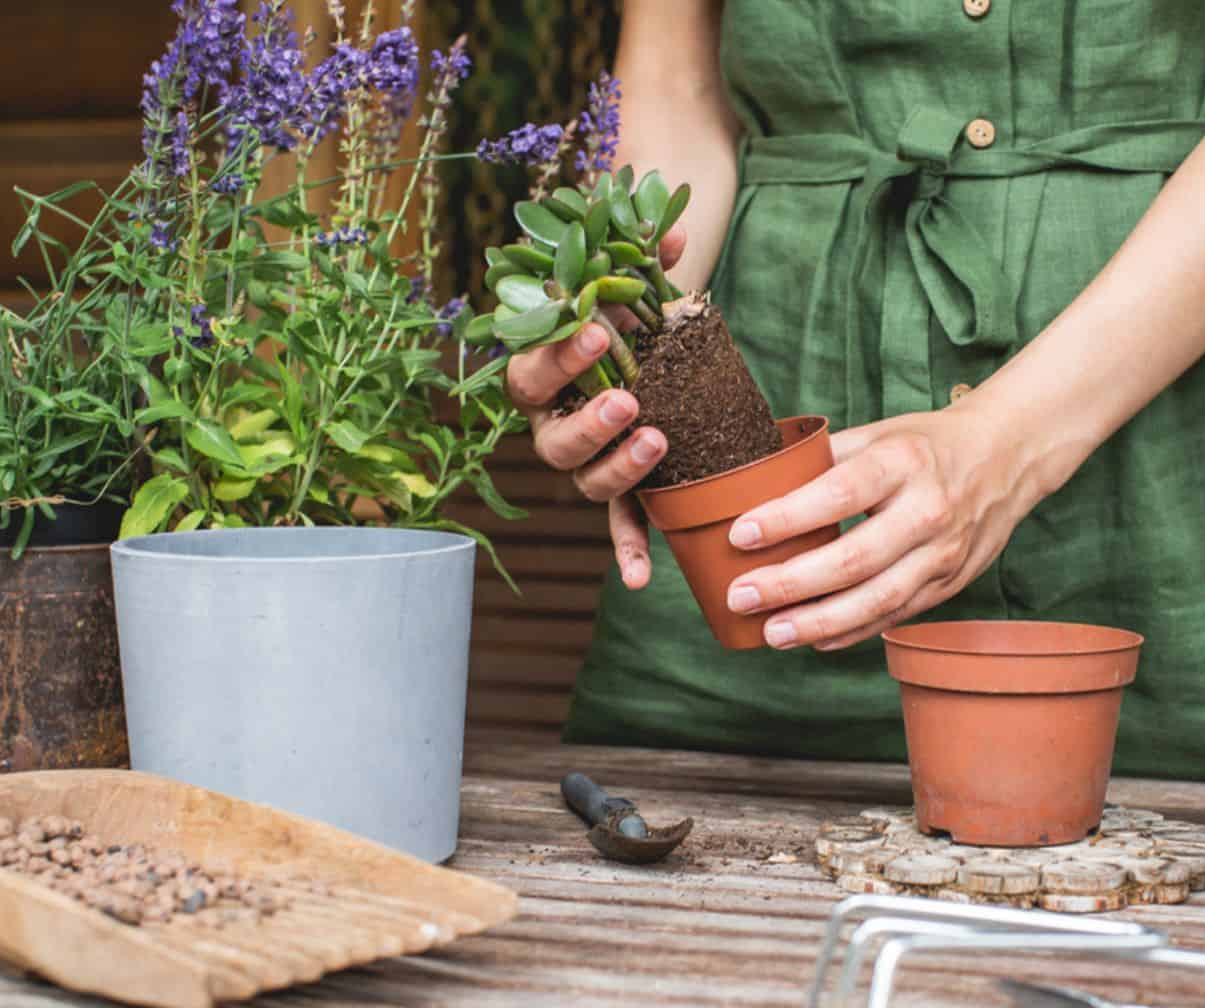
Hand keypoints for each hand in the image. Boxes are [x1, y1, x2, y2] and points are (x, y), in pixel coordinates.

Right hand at [504, 226, 686, 589]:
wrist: (653, 335)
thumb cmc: (630, 304)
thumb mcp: (635, 274)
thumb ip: (646, 251)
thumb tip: (674, 230)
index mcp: (543, 370)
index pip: (530, 370)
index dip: (557, 355)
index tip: (595, 329)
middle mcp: (555, 421)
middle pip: (551, 439)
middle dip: (588, 420)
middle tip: (628, 399)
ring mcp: (588, 460)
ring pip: (584, 480)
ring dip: (617, 468)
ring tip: (658, 443)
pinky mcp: (625, 486)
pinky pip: (620, 525)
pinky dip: (629, 551)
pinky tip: (644, 580)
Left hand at [722, 398, 1077, 650]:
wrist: (1008, 457)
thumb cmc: (927, 445)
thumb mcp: (879, 433)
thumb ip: (823, 459)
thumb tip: (756, 484)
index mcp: (903, 463)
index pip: (838, 494)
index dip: (788, 517)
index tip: (741, 534)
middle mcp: (928, 510)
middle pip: (853, 559)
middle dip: (790, 584)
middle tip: (740, 597)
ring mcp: (943, 553)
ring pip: (876, 600)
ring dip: (818, 622)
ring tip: (771, 633)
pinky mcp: (950, 583)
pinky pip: (896, 615)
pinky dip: (852, 632)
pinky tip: (814, 639)